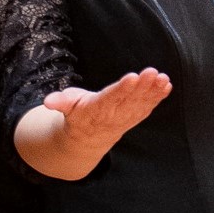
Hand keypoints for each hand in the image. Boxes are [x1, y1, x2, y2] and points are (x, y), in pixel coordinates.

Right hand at [44, 67, 171, 145]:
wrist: (88, 139)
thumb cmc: (77, 115)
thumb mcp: (65, 107)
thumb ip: (60, 102)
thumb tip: (47, 102)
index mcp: (96, 109)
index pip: (111, 98)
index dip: (122, 89)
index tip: (132, 77)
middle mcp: (114, 115)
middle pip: (130, 100)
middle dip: (143, 86)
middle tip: (152, 72)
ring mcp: (127, 117)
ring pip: (142, 103)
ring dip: (153, 91)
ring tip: (162, 78)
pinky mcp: (135, 116)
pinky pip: (148, 106)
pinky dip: (158, 97)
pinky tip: (166, 85)